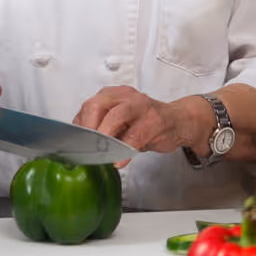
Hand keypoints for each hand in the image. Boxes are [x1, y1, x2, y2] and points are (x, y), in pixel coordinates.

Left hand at [73, 86, 201, 165]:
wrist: (179, 121)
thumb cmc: (147, 123)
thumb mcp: (120, 121)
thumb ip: (102, 126)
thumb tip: (79, 143)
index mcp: (112, 94)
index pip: (88, 106)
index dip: (80, 127)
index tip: (75, 145)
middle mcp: (125, 96)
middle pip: (97, 105)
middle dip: (89, 129)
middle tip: (85, 148)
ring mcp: (141, 106)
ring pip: (116, 116)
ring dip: (104, 136)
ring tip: (99, 153)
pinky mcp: (154, 121)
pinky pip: (135, 136)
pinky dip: (125, 151)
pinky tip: (120, 161)